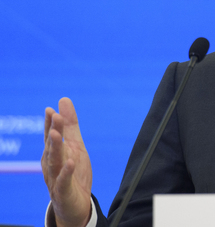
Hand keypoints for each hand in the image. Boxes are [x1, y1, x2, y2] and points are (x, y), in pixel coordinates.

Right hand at [41, 97, 92, 226]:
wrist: (74, 204)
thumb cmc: (73, 171)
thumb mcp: (75, 145)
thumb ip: (70, 124)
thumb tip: (63, 99)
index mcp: (54, 152)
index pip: (51, 136)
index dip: (51, 123)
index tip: (51, 109)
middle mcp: (51, 164)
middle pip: (52, 146)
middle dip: (53, 131)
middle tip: (55, 116)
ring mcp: (55, 178)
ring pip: (54, 162)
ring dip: (55, 148)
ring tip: (57, 134)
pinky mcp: (63, 192)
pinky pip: (63, 181)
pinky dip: (66, 172)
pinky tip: (71, 162)